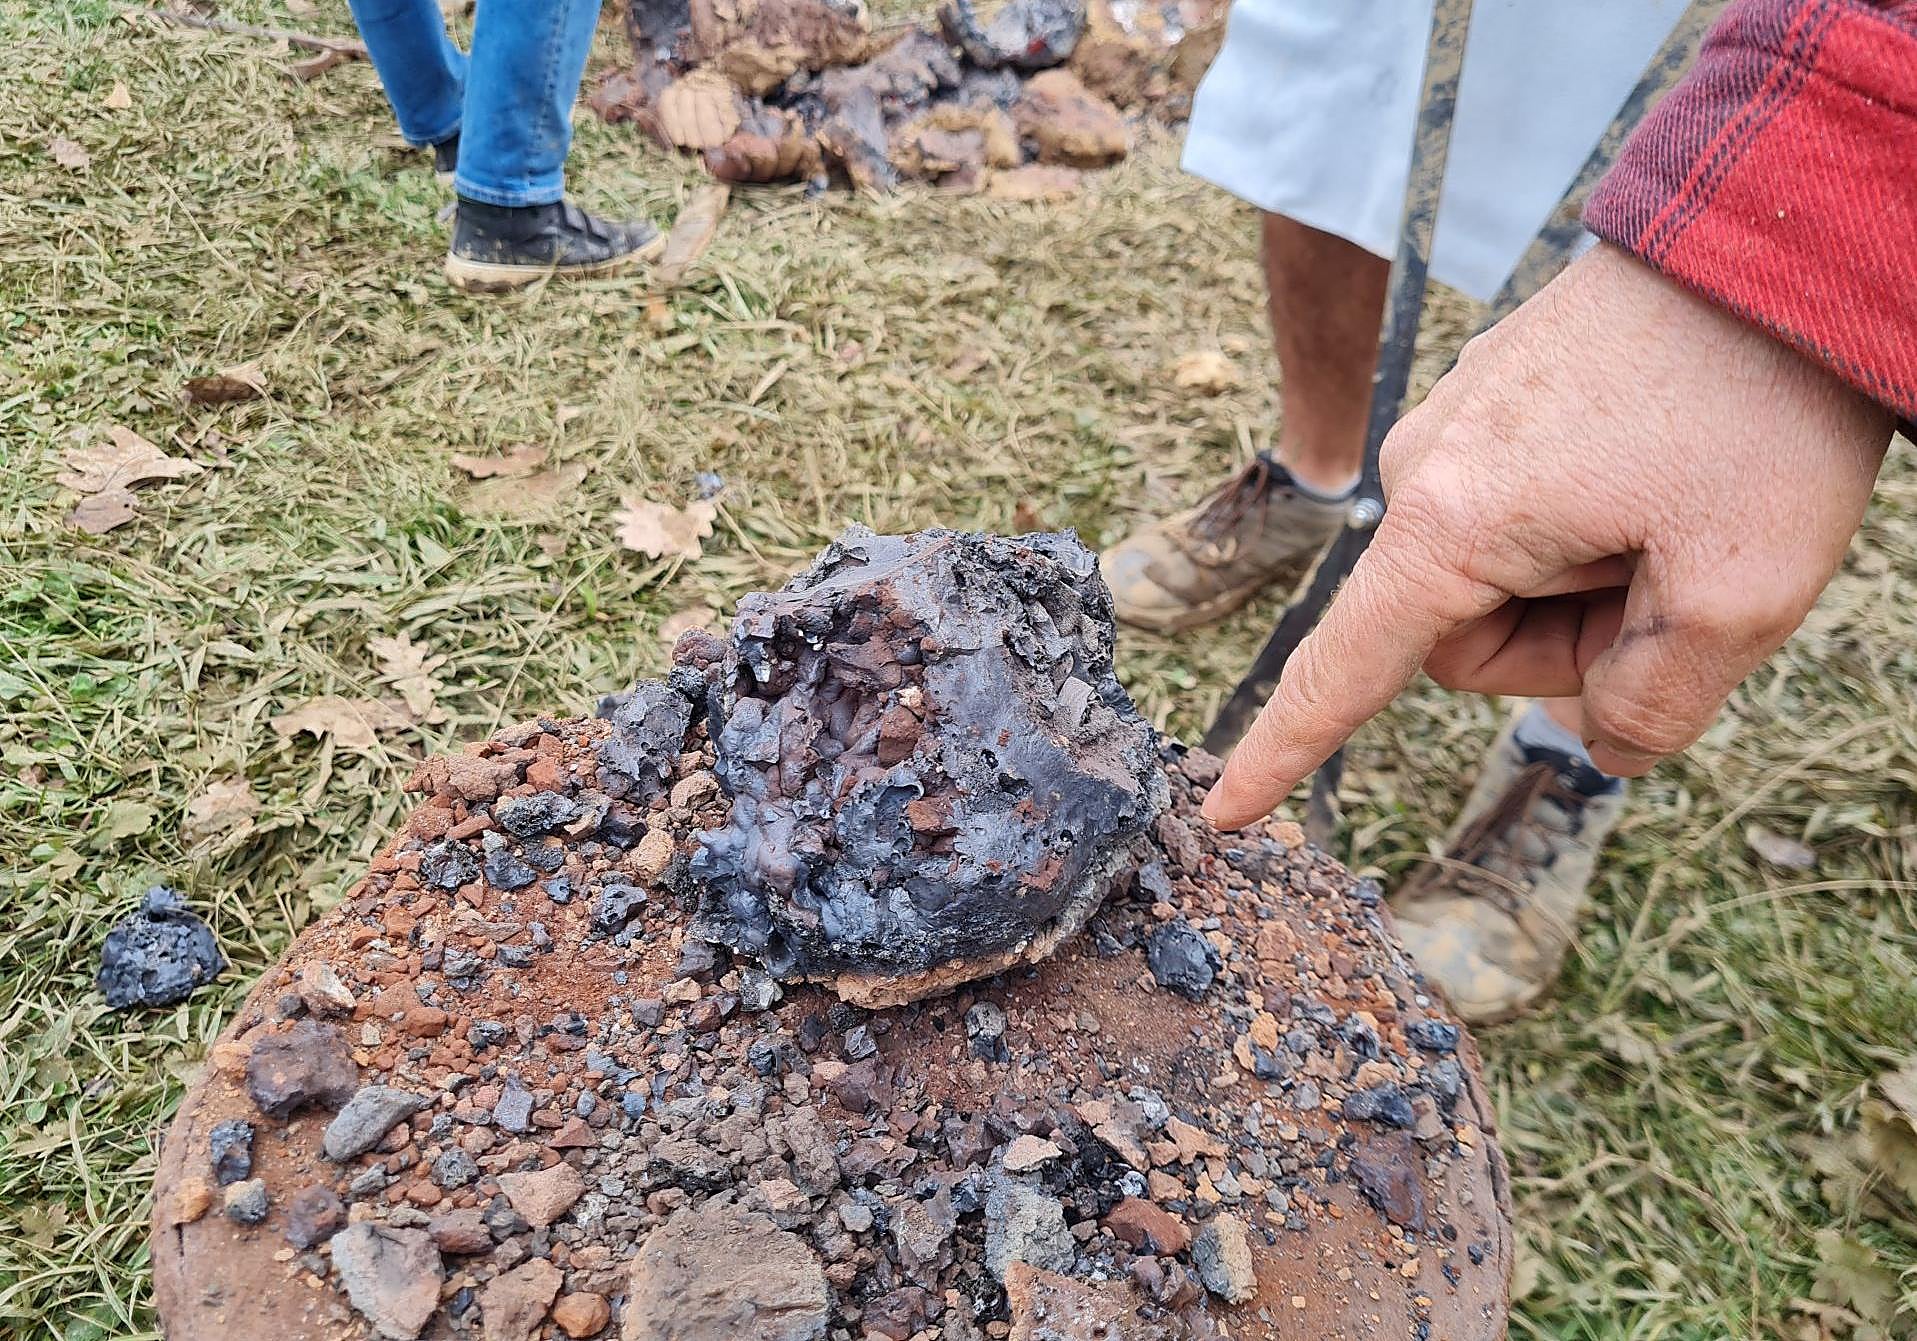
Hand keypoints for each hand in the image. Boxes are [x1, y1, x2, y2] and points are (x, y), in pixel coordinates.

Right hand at [1202, 243, 1893, 828]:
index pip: (1345, 671)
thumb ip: (1654, 709)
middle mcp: (1423, 468)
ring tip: (1677, 506)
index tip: (1224, 812)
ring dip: (1594, 577)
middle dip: (1573, 641)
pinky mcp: (1495, 400)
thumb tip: (1604, 740)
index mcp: (1452, 522)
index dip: (1285, 751)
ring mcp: (1457, 424)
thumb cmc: (1763, 406)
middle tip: (1678, 575)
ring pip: (1504, 578)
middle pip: (1469, 639)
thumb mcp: (1743, 593)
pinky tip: (1668, 467)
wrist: (1786, 236)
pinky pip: (1526, 512)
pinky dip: (1596, 523)